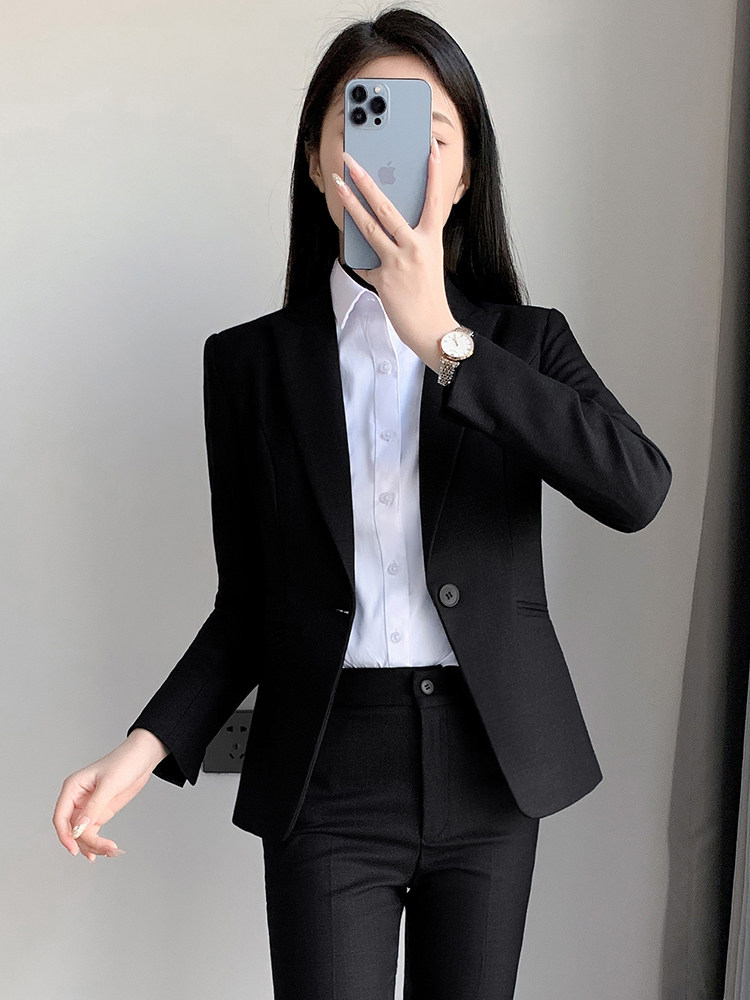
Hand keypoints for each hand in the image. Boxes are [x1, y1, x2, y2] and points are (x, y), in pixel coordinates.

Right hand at [52, 729, 166, 861]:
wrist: (142, 758)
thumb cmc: (124, 762)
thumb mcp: (109, 784)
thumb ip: (94, 807)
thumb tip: (79, 829)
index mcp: (72, 788)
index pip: (61, 816)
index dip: (64, 835)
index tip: (74, 849)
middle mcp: (76, 799)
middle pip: (72, 829)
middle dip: (86, 842)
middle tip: (105, 849)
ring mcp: (88, 808)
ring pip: (83, 834)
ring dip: (94, 845)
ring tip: (111, 850)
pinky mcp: (99, 813)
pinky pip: (93, 832)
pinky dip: (98, 843)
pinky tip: (105, 851)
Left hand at [333, 137, 457, 372]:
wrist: (431, 327)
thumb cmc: (429, 295)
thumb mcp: (427, 261)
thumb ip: (410, 242)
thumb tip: (387, 228)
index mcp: (431, 240)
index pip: (433, 200)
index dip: (432, 173)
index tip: (428, 147)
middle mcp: (415, 247)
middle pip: (387, 208)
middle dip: (367, 181)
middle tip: (352, 161)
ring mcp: (398, 263)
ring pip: (369, 227)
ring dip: (351, 204)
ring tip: (338, 185)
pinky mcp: (383, 280)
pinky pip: (364, 264)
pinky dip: (359, 260)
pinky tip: (353, 255)